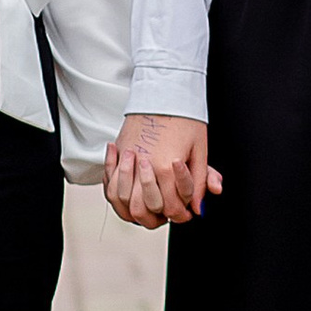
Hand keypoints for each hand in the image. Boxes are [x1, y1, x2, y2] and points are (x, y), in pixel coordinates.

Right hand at [104, 113, 221, 227]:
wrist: (163, 92)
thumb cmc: (184, 118)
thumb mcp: (200, 150)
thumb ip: (200, 182)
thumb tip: (199, 207)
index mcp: (167, 168)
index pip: (171, 208)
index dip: (181, 216)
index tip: (186, 214)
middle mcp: (145, 167)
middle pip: (144, 211)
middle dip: (158, 217)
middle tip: (168, 213)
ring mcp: (127, 161)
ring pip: (123, 203)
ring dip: (135, 211)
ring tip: (149, 207)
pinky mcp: (118, 154)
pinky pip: (110, 185)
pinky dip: (118, 195)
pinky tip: (130, 194)